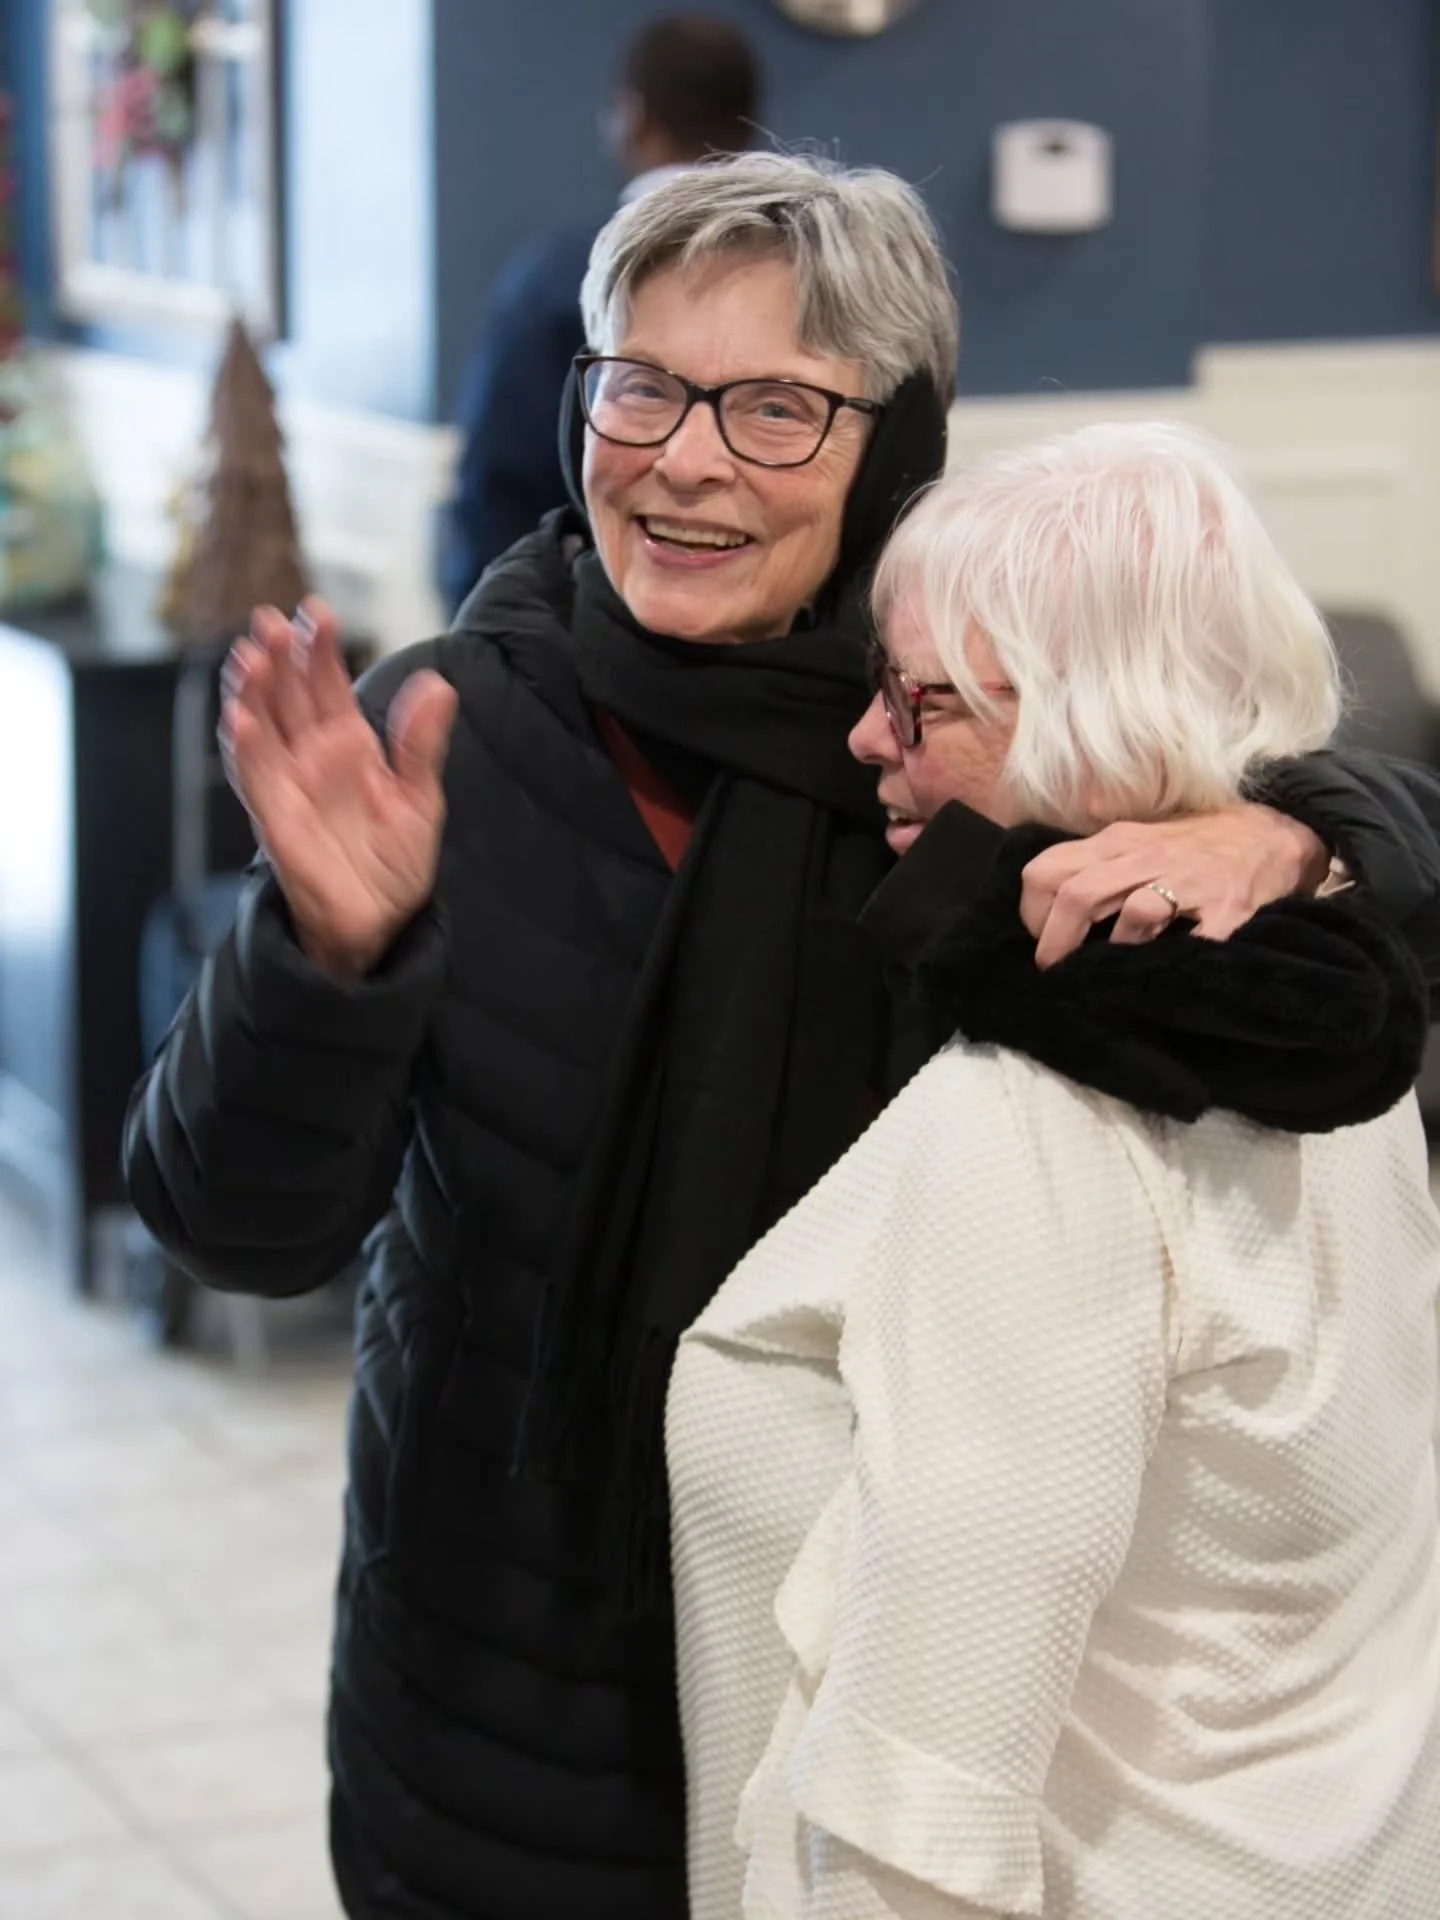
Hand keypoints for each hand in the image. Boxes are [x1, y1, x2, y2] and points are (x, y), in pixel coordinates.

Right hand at [220, 598, 458, 976]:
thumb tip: (437, 685)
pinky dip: (245, 749)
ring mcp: (288, 785)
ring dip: (251, 693)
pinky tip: (240, 718)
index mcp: (347, 744)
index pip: (328, 685)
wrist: (379, 922)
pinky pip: (255, 779)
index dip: (320, 649)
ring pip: (261, 728)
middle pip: (287, 696)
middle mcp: (310, 757)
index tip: (317, 612)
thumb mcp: (419, 797)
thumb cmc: (393, 860)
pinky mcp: (276, 819)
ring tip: (249, 656)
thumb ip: (421, 744)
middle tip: (269, 621)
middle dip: (278, 658)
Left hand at [1020, 805, 1330, 969]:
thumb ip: (1095, 861)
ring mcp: (1190, 881)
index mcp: (1117, 842)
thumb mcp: (1137, 839)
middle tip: (1057, 970)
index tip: (1039, 938)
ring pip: (1133, 912)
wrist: (1276, 835)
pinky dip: (1172, 960)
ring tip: (1109, 971)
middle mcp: (1147, 856)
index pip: (1047, 869)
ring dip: (1114, 948)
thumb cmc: (1195, 845)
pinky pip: (1194, 938)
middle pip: (1078, 894)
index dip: (1032, 911)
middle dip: (1056, 941)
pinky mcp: (1229, 907)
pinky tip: (1163, 972)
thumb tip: (1044, 898)